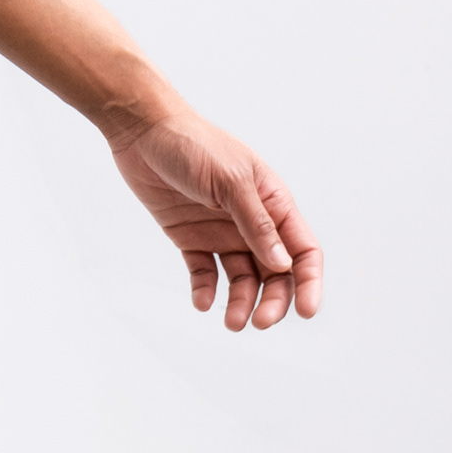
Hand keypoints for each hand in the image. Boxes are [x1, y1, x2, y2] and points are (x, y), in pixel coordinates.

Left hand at [109, 110, 323, 330]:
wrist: (142, 130)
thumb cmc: (193, 143)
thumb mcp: (229, 181)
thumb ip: (256, 223)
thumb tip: (283, 264)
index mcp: (272, 202)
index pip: (302, 249)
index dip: (309, 281)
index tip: (305, 311)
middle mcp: (251, 221)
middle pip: (275, 272)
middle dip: (272, 300)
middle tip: (258, 322)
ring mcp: (221, 231)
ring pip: (242, 278)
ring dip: (240, 302)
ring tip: (231, 322)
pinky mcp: (191, 237)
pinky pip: (205, 272)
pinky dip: (206, 290)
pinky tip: (202, 302)